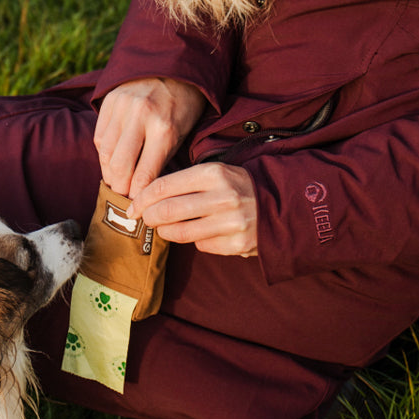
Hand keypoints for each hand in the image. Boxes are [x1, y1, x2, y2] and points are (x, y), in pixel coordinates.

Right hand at [93, 77, 206, 198]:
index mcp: (165, 128)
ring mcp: (122, 107)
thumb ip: (164, 159)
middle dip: (120, 188)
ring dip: (109, 173)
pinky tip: (111, 162)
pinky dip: (104, 154)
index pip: (145, 173)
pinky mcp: (109, 101)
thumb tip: (146, 191)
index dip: (139, 195)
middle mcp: (140, 116)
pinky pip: (100, 137)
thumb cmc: (184, 105)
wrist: (173, 64)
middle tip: (123, 198)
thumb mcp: (184, 132)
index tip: (138, 206)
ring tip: (116, 183)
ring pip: (106, 153)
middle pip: (120, 166)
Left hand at [128, 163, 257, 256]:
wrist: (284, 203)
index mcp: (214, 173)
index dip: (142, 198)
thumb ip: (185, 182)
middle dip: (149, 216)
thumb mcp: (216, 172)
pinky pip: (201, 245)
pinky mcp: (236, 244)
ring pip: (180, 232)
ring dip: (166, 231)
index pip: (164, 186)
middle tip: (145, 219)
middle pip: (167, 211)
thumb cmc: (239, 186)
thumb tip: (146, 197)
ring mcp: (231, 222)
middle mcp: (223, 196)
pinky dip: (195, 240)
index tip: (133, 206)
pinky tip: (202, 232)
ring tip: (166, 227)